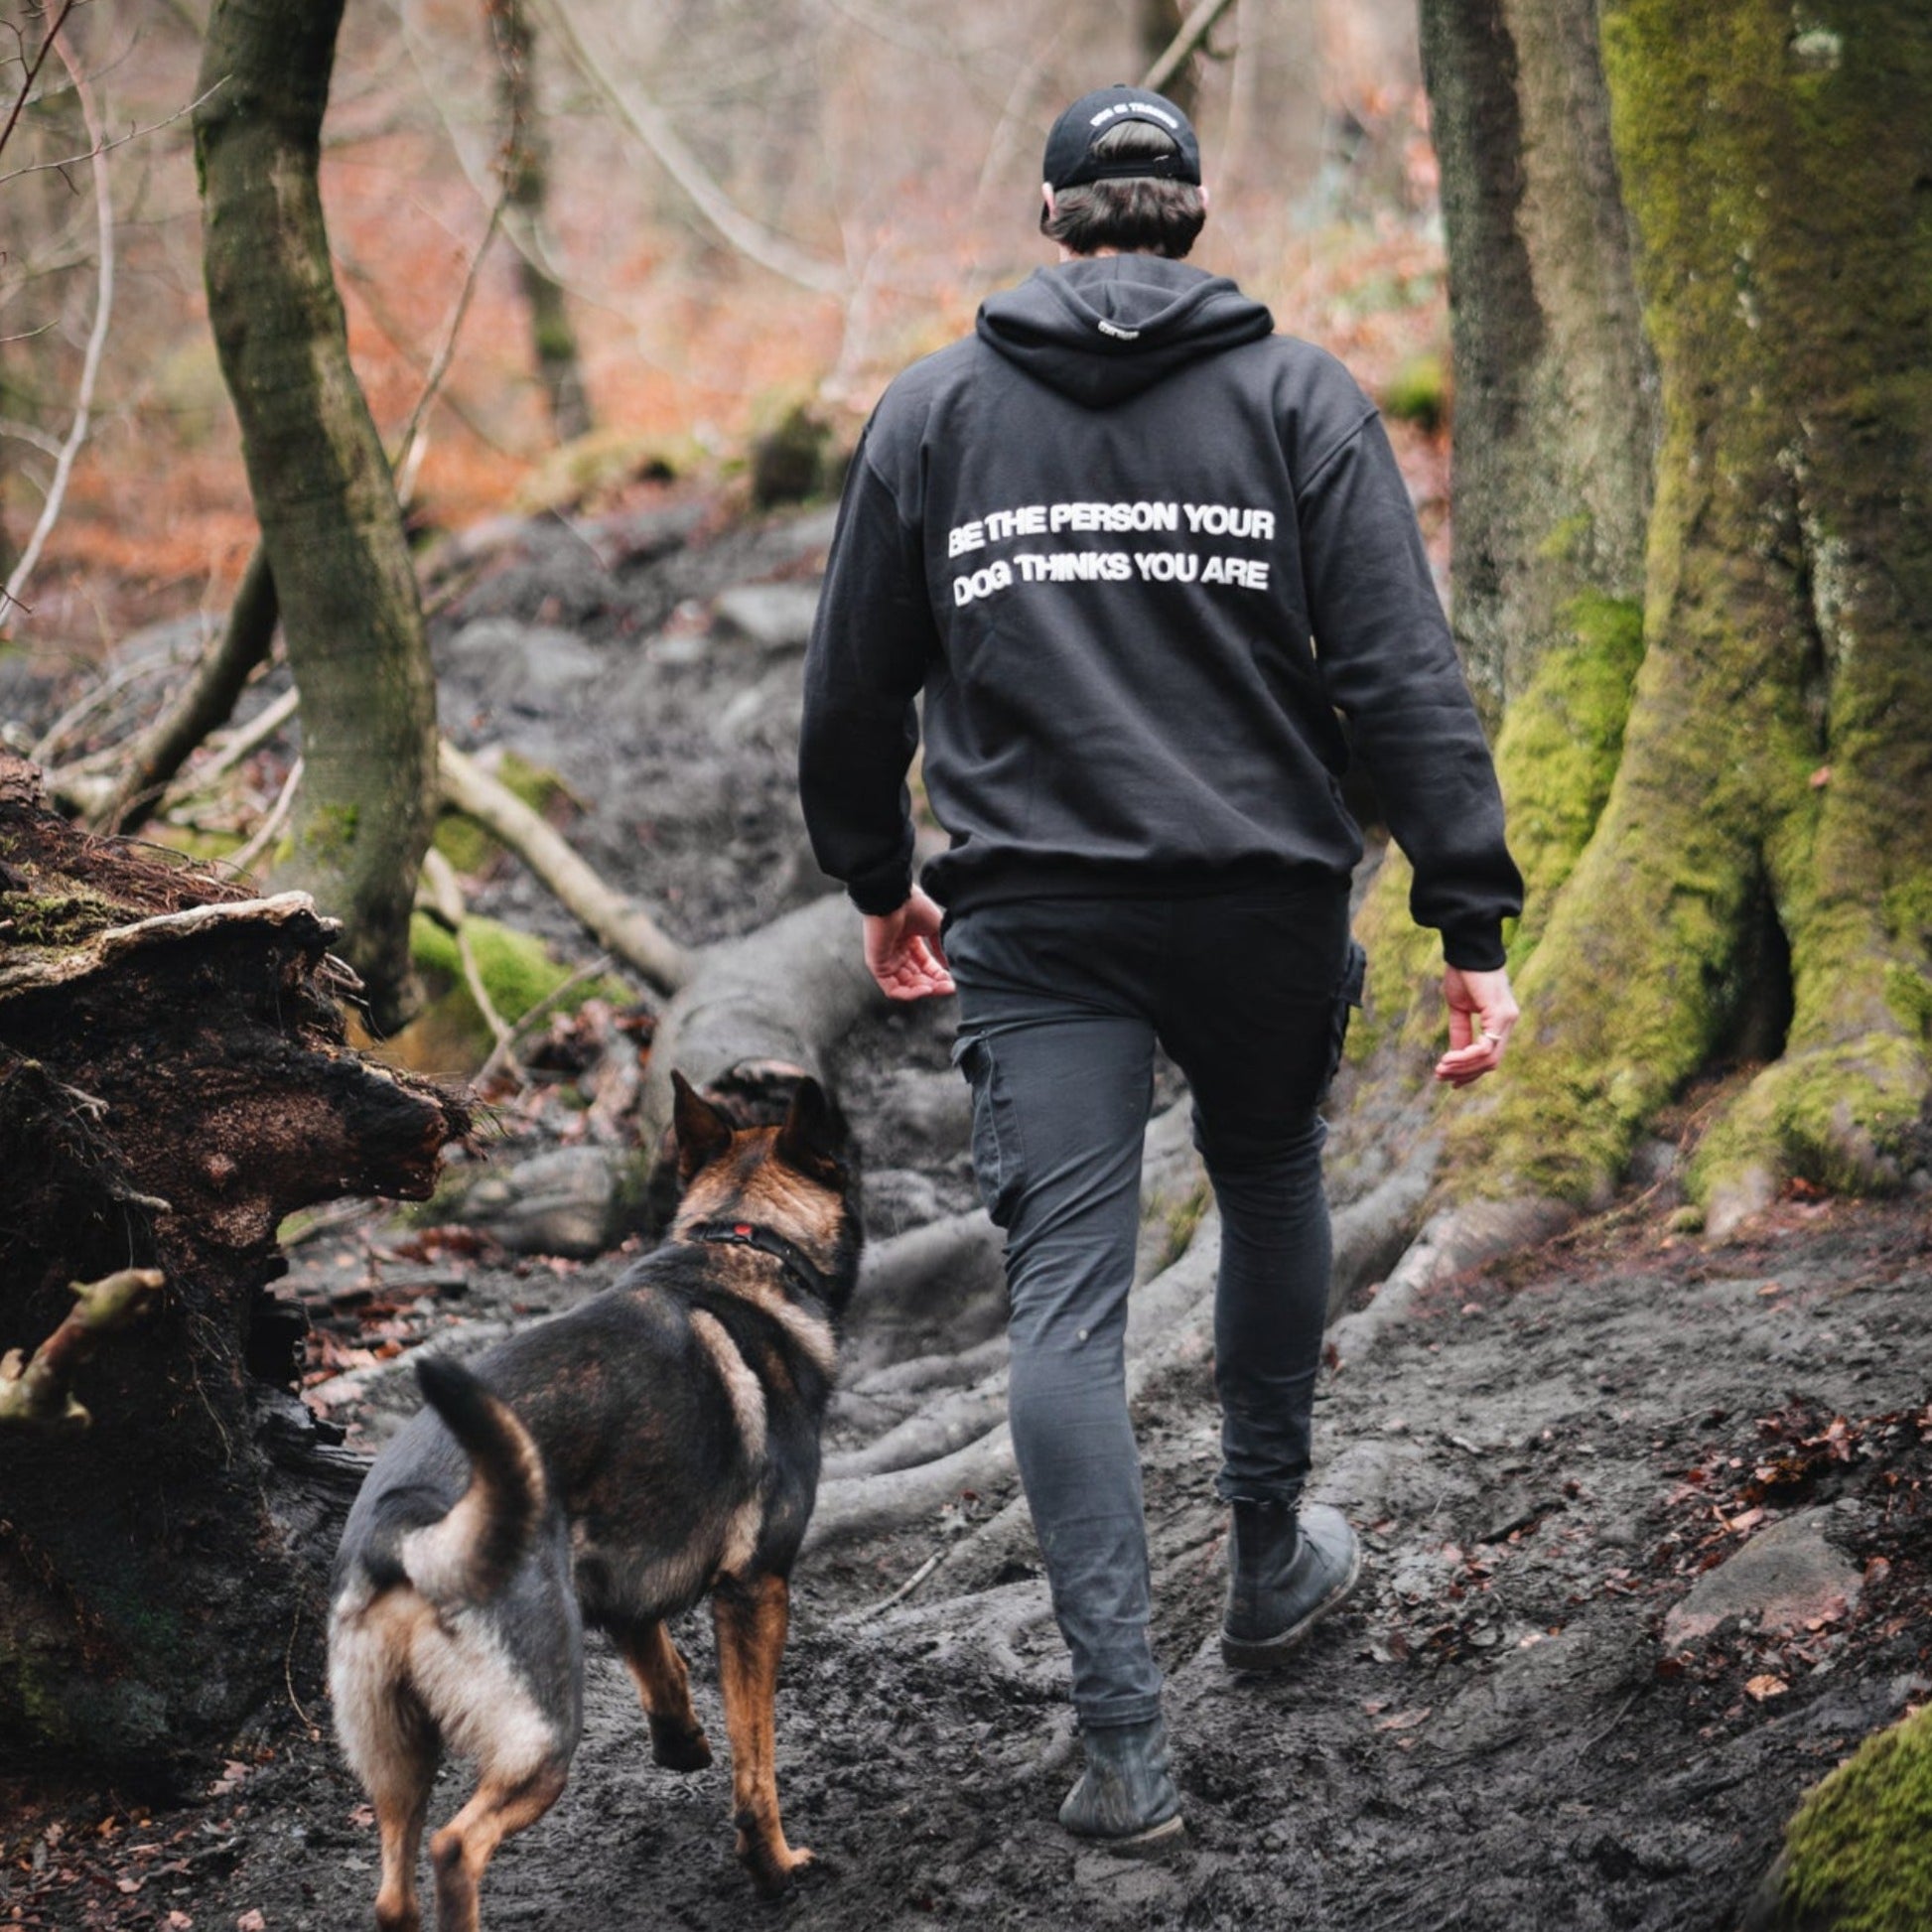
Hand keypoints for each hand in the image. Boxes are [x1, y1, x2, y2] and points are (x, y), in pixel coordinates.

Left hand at [862, 888, 954, 1001]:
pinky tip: (925, 989)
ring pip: (906, 986)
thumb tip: (949, 966)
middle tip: (949, 987)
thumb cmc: (914, 906)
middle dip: (934, 985)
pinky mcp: (877, 965)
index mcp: (909, 942)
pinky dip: (909, 993)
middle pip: (917, 978)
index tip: (954, 981)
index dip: (939, 975)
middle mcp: (897, 952)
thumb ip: (940, 948)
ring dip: (924, 990)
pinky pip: (892, 988)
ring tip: (939, 988)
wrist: (895, 897)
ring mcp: (886, 959)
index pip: (925, 966)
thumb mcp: (934, 928)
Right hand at [1434, 964, 1517, 1086]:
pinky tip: (1448, 1058)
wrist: (1467, 947)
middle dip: (1464, 1074)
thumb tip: (1456, 1056)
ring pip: (1488, 1059)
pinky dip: (1465, 1057)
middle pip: (1491, 1063)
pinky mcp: (1500, 1014)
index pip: (1491, 1055)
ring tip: (1441, 1068)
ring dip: (1462, 1068)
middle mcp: (1508, 1021)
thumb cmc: (1463, 971)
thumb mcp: (1459, 1008)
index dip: (1471, 1072)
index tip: (1450, 1081)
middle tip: (1440, 1076)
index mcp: (1500, 1019)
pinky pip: (1485, 1047)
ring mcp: (1507, 1019)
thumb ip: (1461, 1031)